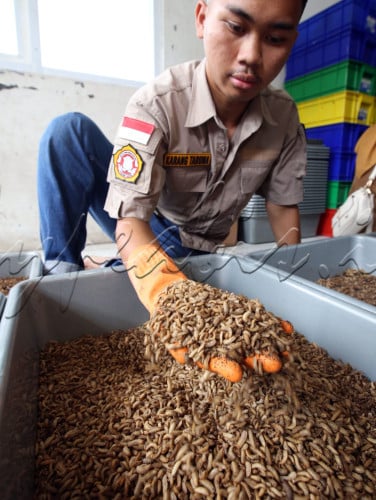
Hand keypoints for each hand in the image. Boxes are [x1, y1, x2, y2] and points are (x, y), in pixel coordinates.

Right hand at [127, 244, 292, 382]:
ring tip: (287, 349)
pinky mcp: (239, 317)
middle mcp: (220, 346)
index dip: (228, 369)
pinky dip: (271, 324)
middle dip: (259, 359)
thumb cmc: (169, 320)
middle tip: (276, 363)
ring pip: (254, 340)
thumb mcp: (171, 332)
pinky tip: (286, 327)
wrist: (172, 299)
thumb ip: (181, 344)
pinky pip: (257, 322)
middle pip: (242, 355)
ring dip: (271, 345)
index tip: (238, 374)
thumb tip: (188, 347)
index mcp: (203, 354)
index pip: (217, 364)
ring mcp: (232, 331)